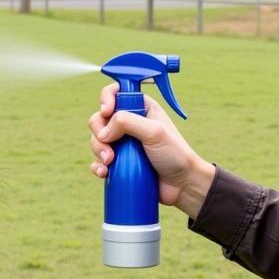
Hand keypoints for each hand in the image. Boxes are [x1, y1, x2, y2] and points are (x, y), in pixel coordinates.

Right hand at [88, 83, 215, 219]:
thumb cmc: (175, 154)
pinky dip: (98, 166)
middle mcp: (129, 123)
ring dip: (98, 151)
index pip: (115, 93)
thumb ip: (127, 122)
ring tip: (110, 163)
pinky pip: (99, 161)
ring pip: (97, 140)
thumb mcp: (154, 132)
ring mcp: (123, 144)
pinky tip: (103, 172)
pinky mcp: (120, 162)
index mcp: (140, 108)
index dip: (106, 99)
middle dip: (99, 132)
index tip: (107, 112)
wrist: (182, 185)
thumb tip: (103, 132)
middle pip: (100, 119)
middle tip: (109, 148)